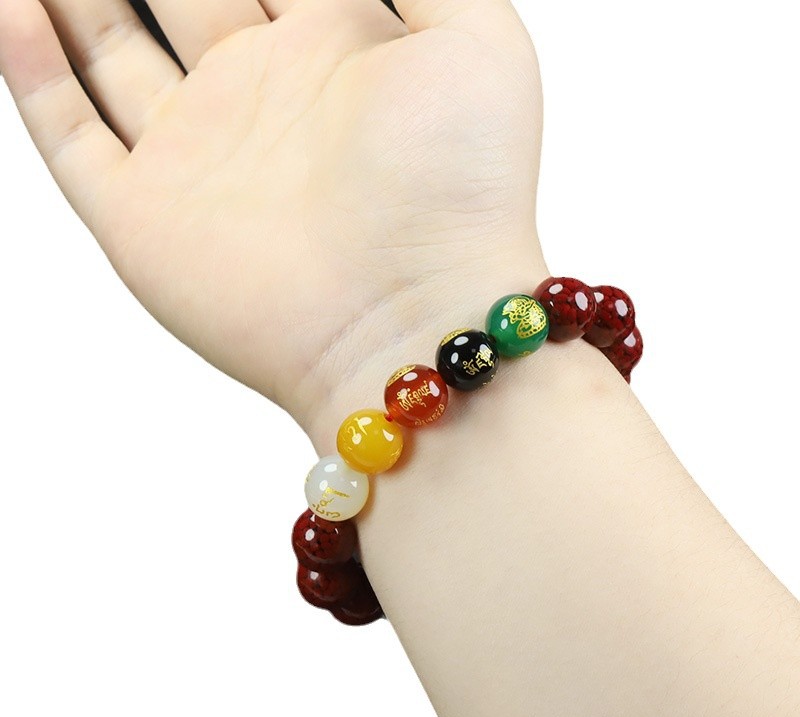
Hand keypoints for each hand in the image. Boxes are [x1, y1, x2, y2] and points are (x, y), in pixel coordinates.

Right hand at [0, 0, 542, 432]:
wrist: (413, 322)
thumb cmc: (463, 193)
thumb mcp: (479, 41)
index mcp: (330, 53)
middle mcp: (259, 102)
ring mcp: (197, 160)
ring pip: (111, 54)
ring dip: (77, 1)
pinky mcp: (144, 219)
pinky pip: (69, 134)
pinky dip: (29, 69)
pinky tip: (14, 7)